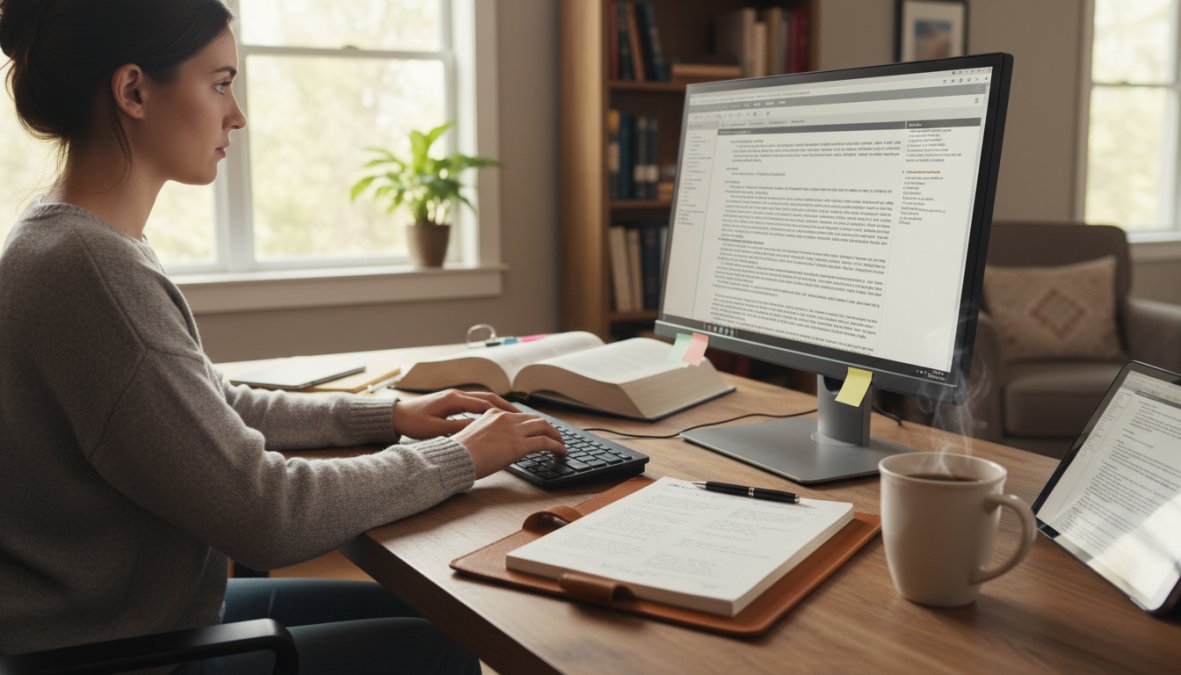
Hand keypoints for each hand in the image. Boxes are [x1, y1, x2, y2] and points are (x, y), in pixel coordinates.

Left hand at [391, 389, 516, 438]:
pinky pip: (475, 402)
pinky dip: (488, 408)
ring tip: (514, 417)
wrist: (396, 415)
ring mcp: (454, 396)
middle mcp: (457, 394)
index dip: (503, 413)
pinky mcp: (451, 401)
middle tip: (522, 417)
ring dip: (499, 407)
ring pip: (483, 399)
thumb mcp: (436, 429)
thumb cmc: (413, 423)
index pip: (485, 404)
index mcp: (454, 399)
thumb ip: (458, 427)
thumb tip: (480, 428)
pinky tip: (494, 417)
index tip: (518, 421)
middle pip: (488, 398)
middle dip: (506, 407)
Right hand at [454, 408, 565, 478]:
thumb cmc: (460, 453)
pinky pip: (545, 442)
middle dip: (548, 427)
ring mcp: (513, 430)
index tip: (538, 429)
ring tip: (560, 444)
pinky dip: (556, 446)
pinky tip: (560, 451)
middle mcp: (506, 418)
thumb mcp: (475, 435)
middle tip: (554, 436)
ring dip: (555, 435)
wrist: (456, 458)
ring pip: (543, 427)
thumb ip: (490, 434)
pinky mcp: (519, 445)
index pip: (520, 415)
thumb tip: (499, 444)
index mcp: (493, 413)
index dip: (532, 423)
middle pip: (535, 418)